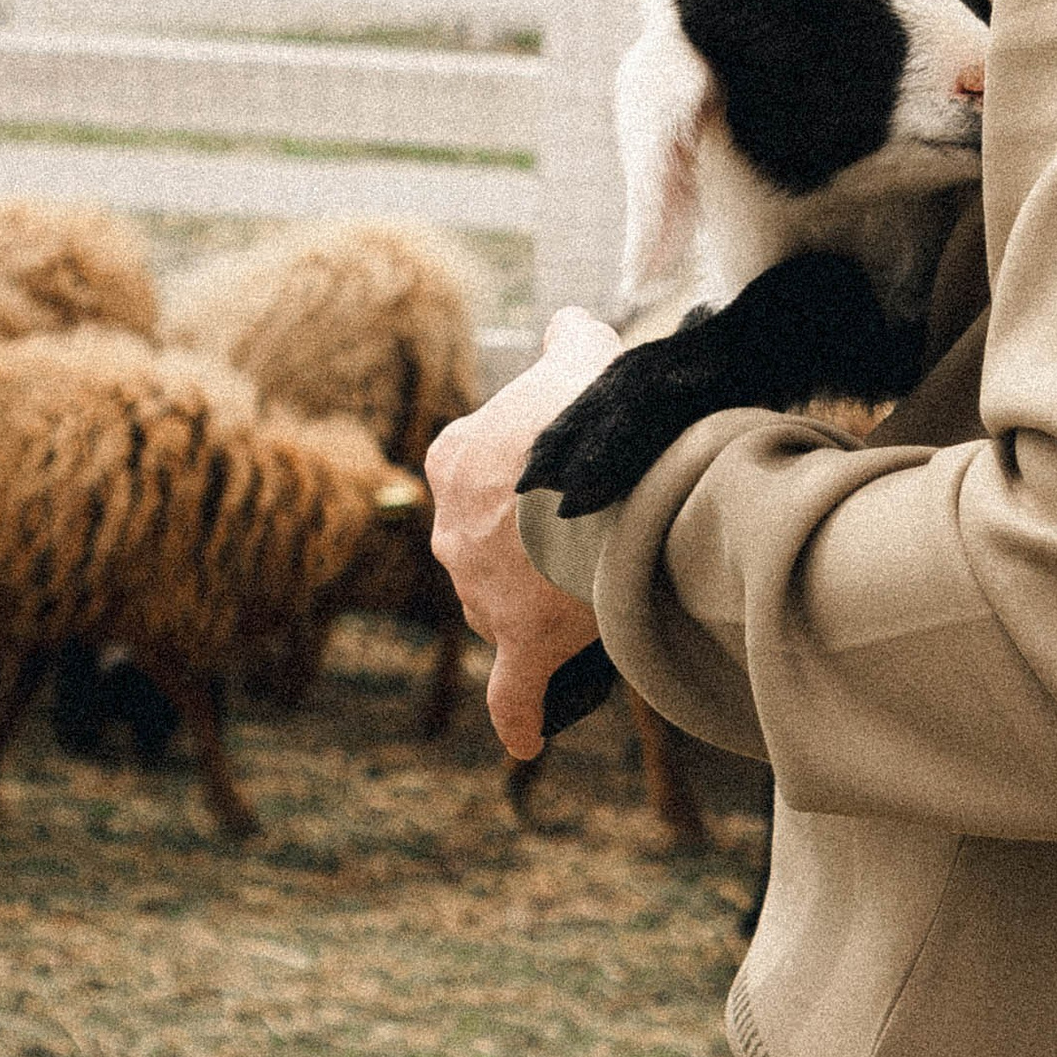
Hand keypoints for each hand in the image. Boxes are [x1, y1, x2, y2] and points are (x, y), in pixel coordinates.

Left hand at [425, 309, 621, 758]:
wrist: (604, 483)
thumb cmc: (591, 415)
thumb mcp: (582, 357)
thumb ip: (569, 339)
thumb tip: (566, 319)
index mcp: (457, 458)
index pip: (478, 473)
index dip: (522, 479)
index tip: (559, 484)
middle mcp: (451, 528)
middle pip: (484, 546)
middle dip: (522, 548)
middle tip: (583, 537)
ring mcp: (479, 590)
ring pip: (498, 607)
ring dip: (534, 608)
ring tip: (592, 597)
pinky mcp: (518, 642)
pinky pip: (513, 690)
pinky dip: (519, 713)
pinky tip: (525, 737)